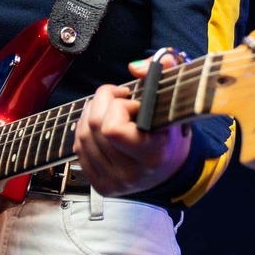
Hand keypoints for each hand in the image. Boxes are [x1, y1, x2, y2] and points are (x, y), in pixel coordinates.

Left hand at [73, 54, 192, 195]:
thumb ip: (166, 70)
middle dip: (105, 103)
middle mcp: (131, 174)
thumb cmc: (170, 131)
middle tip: (123, 102)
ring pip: (82, 136)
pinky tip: (101, 126)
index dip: (119, 107)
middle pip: (94, 127)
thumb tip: (135, 68)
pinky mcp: (101, 185)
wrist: (171, 169)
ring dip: (92, 113)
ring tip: (112, 111)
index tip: (134, 103)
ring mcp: (114, 182)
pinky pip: (79, 149)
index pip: (112, 129)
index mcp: (152, 155)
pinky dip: (85, 130)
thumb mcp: (175, 98)